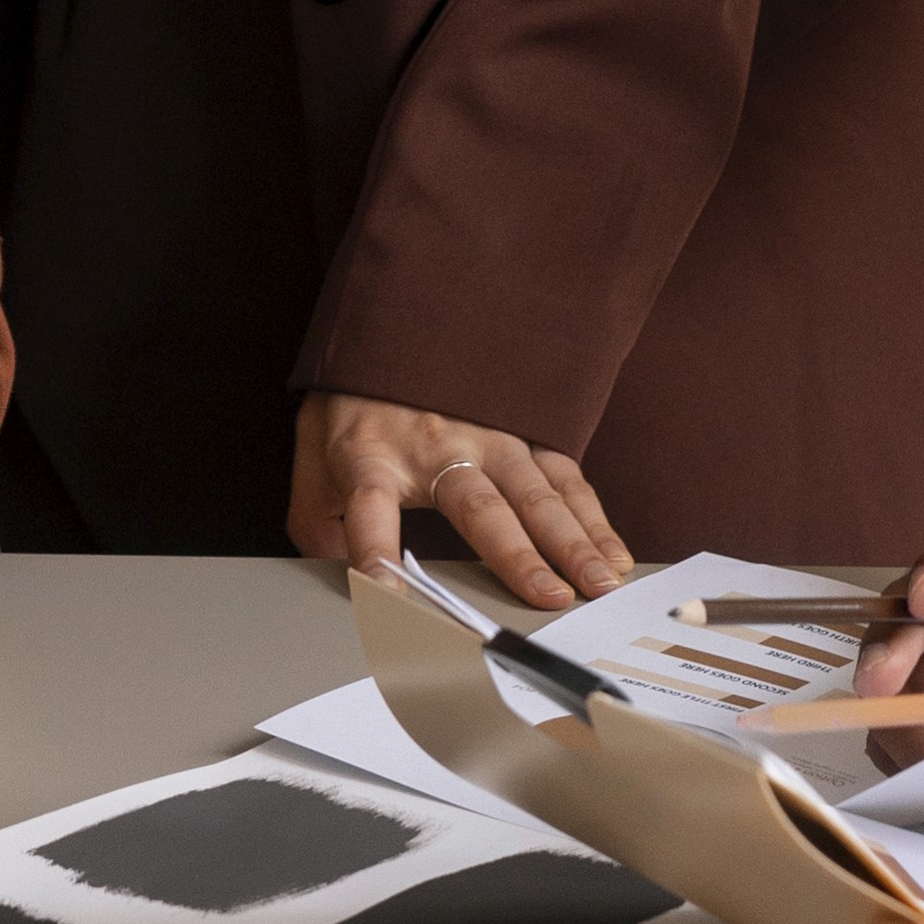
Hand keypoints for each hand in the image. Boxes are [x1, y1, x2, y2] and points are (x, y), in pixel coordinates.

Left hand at [292, 390, 631, 612]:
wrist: (390, 324)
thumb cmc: (351, 403)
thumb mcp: (311, 454)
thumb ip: (318, 522)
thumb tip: (346, 582)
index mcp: (371, 456)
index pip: (368, 511)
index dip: (374, 553)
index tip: (385, 594)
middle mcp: (434, 445)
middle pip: (477, 506)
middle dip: (516, 554)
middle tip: (549, 599)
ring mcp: (485, 435)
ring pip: (534, 492)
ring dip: (571, 540)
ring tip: (597, 582)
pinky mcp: (520, 430)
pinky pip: (562, 475)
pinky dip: (592, 517)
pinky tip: (612, 552)